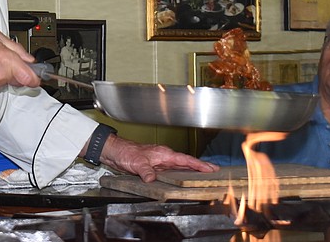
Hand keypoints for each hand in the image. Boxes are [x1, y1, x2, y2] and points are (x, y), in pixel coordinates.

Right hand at [0, 29, 38, 92]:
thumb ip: (17, 49)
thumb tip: (29, 59)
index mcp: (7, 61)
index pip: (31, 79)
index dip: (38, 77)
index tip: (40, 73)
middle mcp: (2, 76)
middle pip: (23, 80)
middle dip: (21, 71)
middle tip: (12, 58)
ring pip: (10, 81)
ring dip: (8, 73)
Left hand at [96, 134, 217, 181]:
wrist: (115, 151)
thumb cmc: (126, 152)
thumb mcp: (137, 163)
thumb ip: (146, 171)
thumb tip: (152, 179)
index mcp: (164, 154)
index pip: (185, 159)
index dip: (199, 164)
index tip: (211, 168)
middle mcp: (164, 157)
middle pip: (186, 162)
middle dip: (200, 167)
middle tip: (214, 172)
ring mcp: (160, 161)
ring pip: (180, 166)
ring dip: (191, 171)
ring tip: (203, 176)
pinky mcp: (154, 166)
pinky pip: (171, 171)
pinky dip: (180, 174)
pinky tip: (182, 179)